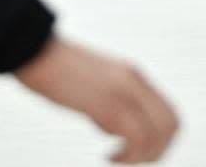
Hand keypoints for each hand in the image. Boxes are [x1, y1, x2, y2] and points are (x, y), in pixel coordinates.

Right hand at [15, 37, 177, 163]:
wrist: (34, 50)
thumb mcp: (94, 83)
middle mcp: (136, 82)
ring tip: (116, 159)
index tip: (137, 150)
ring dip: (141, 156)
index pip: (168, 111)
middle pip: (171, 125)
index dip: (161, 138)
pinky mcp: (107, 103)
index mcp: (134, 75)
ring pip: (157, 133)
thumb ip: (111, 100)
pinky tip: (107, 157)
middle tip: (130, 160)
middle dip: (157, 151)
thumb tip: (114, 128)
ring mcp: (124, 92)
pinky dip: (129, 155)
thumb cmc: (55, 70)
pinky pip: (136, 136)